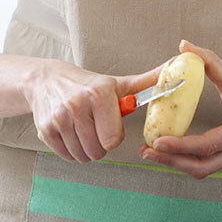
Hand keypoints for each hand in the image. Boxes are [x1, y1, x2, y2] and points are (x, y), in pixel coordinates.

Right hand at [23, 59, 164, 162]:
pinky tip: (70, 133)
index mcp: (99, 94)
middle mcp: (77, 105)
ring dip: (85, 149)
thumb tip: (177, 66)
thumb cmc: (89, 84)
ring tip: (84, 130)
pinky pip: (65, 155)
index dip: (114, 136)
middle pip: (97, 151)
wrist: (47, 80)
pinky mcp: (45, 129)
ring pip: (82, 156)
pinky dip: (70, 150)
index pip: (112, 139)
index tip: (110, 125)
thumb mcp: (119, 84)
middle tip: (96, 129)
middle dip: (100, 145)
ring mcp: (59, 118)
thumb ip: (149, 82)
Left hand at [138, 39, 221, 178]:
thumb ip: (210, 61)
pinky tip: (169, 151)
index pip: (207, 145)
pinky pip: (205, 166)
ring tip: (151, 153)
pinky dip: (185, 161)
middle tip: (147, 151)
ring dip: (175, 163)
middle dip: (170, 161)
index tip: (159, 141)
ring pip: (201, 170)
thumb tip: (185, 46)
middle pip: (200, 166)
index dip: (181, 145)